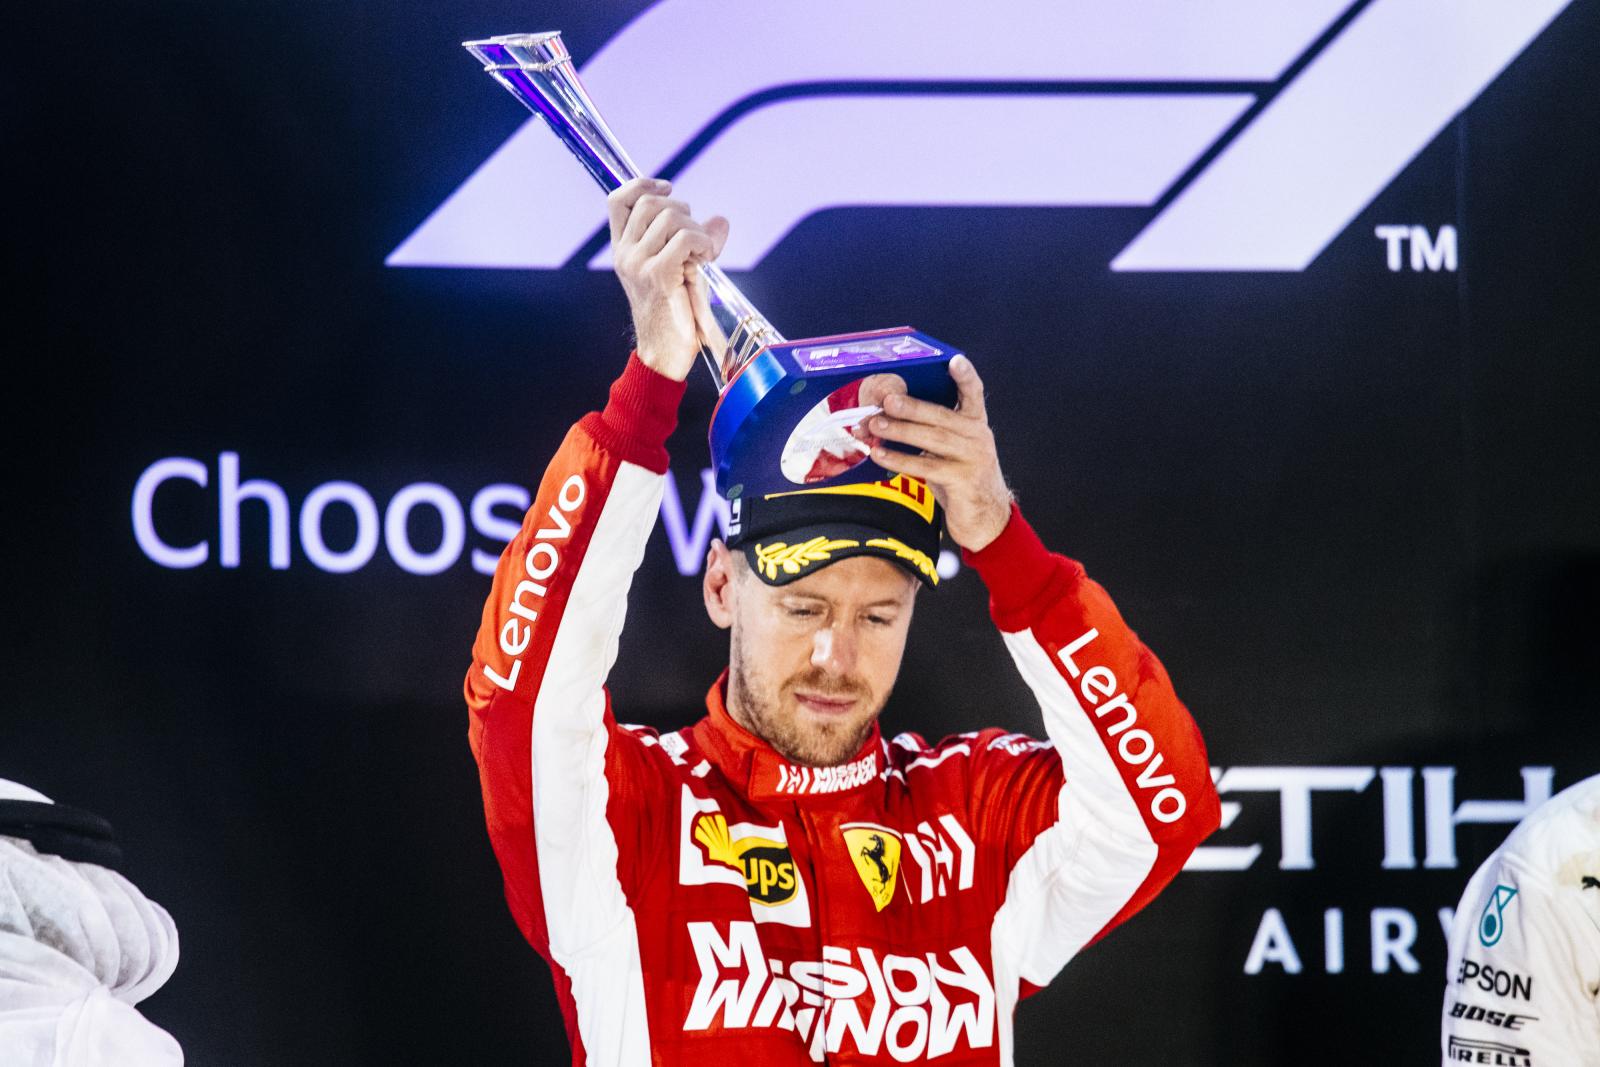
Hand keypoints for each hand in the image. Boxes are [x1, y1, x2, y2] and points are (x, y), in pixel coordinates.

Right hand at [607, 177, 728, 380]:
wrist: (664, 354)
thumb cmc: (674, 314)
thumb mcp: (677, 270)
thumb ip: (692, 241)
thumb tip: (720, 220)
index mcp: (622, 250)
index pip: (618, 200)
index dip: (642, 184)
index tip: (667, 187)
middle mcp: (624, 254)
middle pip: (650, 202)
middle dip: (682, 210)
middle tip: (697, 237)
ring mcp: (638, 264)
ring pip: (670, 217)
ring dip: (696, 229)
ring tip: (704, 253)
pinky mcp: (658, 275)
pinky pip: (684, 238)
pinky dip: (703, 242)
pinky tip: (706, 259)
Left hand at [866, 355, 1013, 551]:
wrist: (985, 516)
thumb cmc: (960, 476)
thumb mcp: (952, 449)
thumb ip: (932, 430)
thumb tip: (887, 416)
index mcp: (975, 423)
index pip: (974, 393)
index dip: (965, 376)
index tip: (953, 360)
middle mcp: (978, 436)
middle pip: (942, 416)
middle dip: (912, 407)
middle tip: (887, 400)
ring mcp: (973, 458)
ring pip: (933, 439)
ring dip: (901, 431)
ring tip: (875, 425)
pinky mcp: (963, 480)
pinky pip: (926, 467)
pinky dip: (901, 460)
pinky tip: (880, 455)